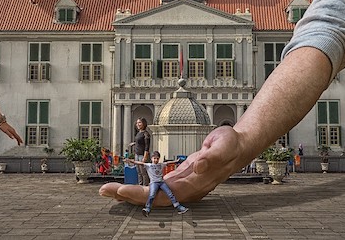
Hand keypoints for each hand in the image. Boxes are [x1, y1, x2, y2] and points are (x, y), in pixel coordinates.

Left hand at [0, 122, 23, 145]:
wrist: (2, 123)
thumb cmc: (3, 126)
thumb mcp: (6, 131)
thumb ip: (9, 134)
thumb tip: (13, 138)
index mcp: (12, 131)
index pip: (17, 136)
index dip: (19, 139)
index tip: (21, 142)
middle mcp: (13, 130)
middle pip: (17, 136)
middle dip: (19, 140)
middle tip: (20, 143)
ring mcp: (12, 130)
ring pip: (16, 135)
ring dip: (18, 139)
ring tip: (18, 142)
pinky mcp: (11, 130)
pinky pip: (15, 134)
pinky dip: (16, 137)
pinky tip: (15, 138)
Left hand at [99, 125, 244, 205]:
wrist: (239, 146)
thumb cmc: (231, 145)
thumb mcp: (222, 146)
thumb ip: (210, 157)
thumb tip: (197, 165)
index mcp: (194, 183)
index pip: (162, 194)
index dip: (142, 195)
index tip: (122, 191)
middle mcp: (186, 188)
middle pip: (153, 198)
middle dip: (128, 197)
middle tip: (105, 192)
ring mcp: (184, 184)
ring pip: (154, 194)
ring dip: (132, 193)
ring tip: (111, 191)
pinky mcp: (181, 178)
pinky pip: (158, 187)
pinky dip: (143, 187)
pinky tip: (131, 187)